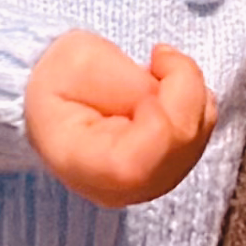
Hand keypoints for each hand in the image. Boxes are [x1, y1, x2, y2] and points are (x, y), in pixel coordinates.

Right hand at [25, 31, 214, 208]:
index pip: (145, 154)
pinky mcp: (164, 173)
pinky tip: (165, 89)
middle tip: (159, 56)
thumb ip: (128, 83)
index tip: (150, 65)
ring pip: (197, 139)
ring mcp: (145, 186)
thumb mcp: (80, 61)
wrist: (46, 96)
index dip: (163, 107)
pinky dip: (194, 103)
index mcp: (86, 166)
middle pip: (181, 146)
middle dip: (184, 88)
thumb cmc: (56, 78)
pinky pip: (199, 137)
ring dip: (191, 93)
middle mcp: (120, 189)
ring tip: (158, 70)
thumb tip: (167, 99)